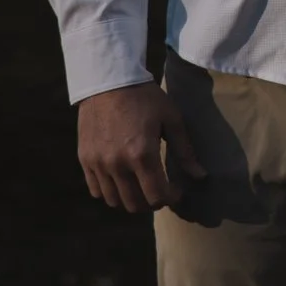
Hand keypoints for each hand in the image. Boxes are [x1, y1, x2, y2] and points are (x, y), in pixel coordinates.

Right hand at [77, 81, 204, 212]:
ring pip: (114, 201)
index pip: (157, 195)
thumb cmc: (145, 97)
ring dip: (131, 199)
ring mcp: (98, 164)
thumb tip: (200, 176)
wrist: (108, 81)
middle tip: (160, 191)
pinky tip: (121, 180)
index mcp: (142, 154)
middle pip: (135, 204)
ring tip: (141, 187)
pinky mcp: (85, 160)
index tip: (177, 192)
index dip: (171, 199)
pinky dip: (110, 192)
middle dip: (152, 202)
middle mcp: (118, 164)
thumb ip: (184, 150)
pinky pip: (96, 190)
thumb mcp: (171, 119)